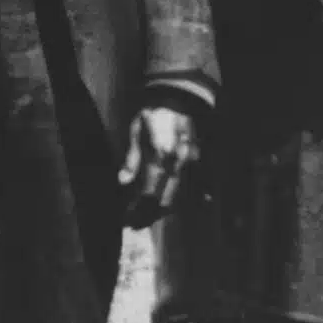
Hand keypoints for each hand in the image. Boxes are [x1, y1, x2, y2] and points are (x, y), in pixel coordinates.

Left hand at [120, 102, 200, 225]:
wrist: (179, 98)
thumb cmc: (153, 115)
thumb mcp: (136, 132)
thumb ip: (132, 158)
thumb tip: (122, 182)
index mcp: (161, 154)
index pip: (149, 192)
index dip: (138, 209)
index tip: (127, 219)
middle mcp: (179, 162)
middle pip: (165, 200)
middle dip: (149, 215)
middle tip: (135, 224)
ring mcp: (192, 164)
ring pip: (180, 197)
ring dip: (164, 211)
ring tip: (148, 217)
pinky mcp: (200, 163)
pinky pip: (197, 187)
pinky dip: (190, 200)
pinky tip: (178, 209)